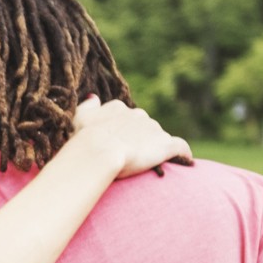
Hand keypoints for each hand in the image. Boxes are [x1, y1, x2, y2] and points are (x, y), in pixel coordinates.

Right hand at [69, 97, 193, 178]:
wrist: (98, 151)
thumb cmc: (83, 138)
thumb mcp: (79, 118)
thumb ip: (88, 106)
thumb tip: (93, 97)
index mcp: (119, 108)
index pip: (126, 116)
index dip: (122, 131)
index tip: (118, 143)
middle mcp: (138, 114)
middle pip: (144, 126)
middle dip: (139, 139)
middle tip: (130, 156)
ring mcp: (153, 129)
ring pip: (158, 137)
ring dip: (155, 148)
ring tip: (148, 164)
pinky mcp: (165, 145)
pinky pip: (180, 147)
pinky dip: (183, 153)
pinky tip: (184, 161)